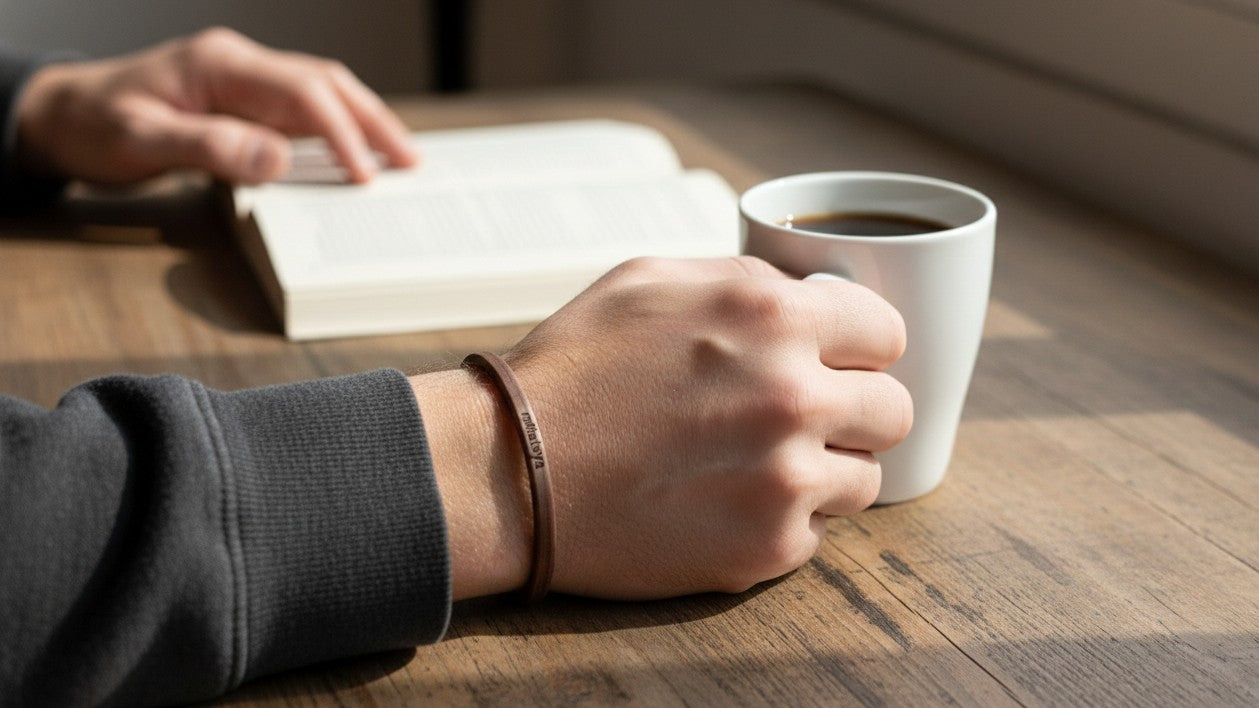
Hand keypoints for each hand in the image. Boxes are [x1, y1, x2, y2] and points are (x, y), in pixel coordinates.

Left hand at [14, 27, 416, 184]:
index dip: (341, 132)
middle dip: (374, 122)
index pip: (301, 93)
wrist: (66, 117)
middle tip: (410, 161)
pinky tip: (356, 154)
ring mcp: (245, 82)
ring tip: (399, 159)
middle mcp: (240, 66)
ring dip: (364, 124)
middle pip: (326, 84)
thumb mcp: (143, 141)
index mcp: (221, 64)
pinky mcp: (245, 102)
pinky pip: (303, 113)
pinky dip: (338, 133)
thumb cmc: (96, 126)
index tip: (365, 172)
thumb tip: (277, 161)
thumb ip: (211, 148)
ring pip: (322, 94)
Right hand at [414, 256, 911, 600]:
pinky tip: (724, 502)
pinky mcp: (766, 547)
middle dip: (854, 410)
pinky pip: (816, 532)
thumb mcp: (652, 279)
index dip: (859, 348)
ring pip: (866, 477)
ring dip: (825, 470)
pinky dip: (782, 520)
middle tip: (800, 418)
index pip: (886, 333)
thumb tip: (811, 296)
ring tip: (757, 465)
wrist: (508, 471)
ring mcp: (785, 479)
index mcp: (772, 315)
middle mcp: (793, 395)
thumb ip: (748, 279)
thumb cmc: (574, 369)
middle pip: (893, 410)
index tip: (834, 362)